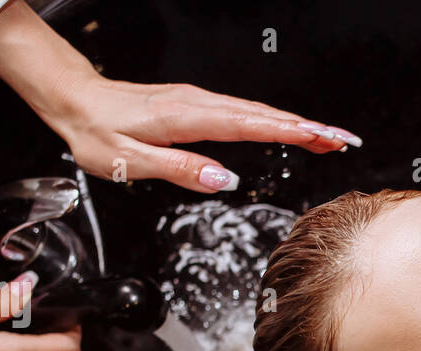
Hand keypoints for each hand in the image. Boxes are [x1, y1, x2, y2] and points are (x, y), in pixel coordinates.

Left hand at [42, 75, 361, 193]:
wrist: (75, 100)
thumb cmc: (98, 133)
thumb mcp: (130, 162)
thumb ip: (179, 170)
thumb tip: (222, 180)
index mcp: (186, 118)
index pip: (251, 125)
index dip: (291, 132)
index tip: (324, 139)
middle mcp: (198, 103)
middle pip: (265, 115)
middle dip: (309, 126)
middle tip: (344, 140)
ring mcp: (199, 101)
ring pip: (258, 111)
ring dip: (296, 122)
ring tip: (329, 137)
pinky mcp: (197, 104)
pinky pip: (244, 111)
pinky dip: (273, 119)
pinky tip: (287, 127)